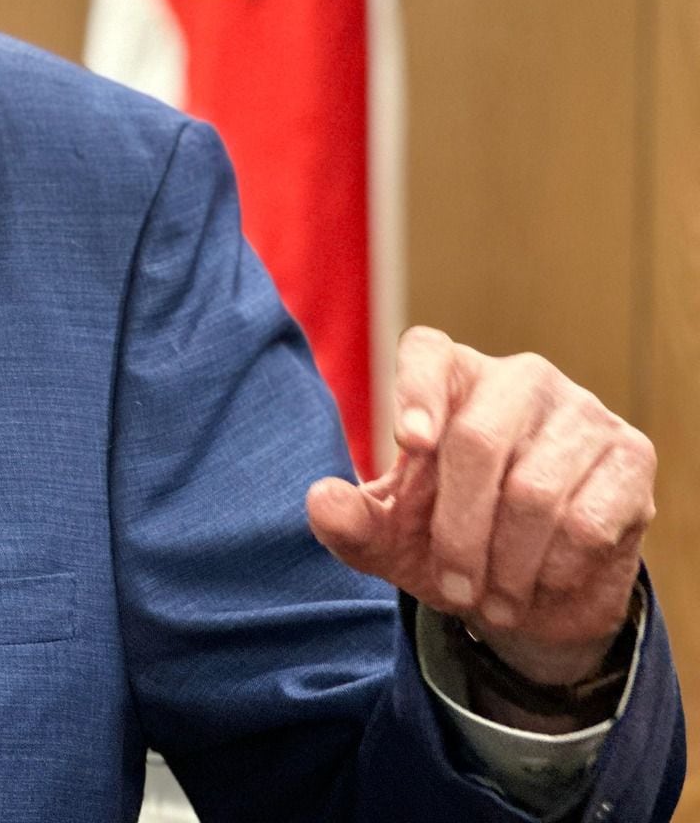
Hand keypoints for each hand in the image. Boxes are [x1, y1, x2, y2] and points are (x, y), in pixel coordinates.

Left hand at [306, 326, 654, 686]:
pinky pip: (587, 520)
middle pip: (477, 440)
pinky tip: (543, 582)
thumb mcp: (389, 541)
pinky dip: (555, 569)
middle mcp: (518, 379)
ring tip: (493, 599)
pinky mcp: (631, 455)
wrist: (533, 592)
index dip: (417, 389)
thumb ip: (349, 522)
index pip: (428, 351)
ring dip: (507, 565)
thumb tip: (320, 500)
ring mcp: (581, 411)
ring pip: (534, 492)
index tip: (409, 445)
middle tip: (451, 589)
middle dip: (458, 531)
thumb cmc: (449, 542)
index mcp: (451, 378)